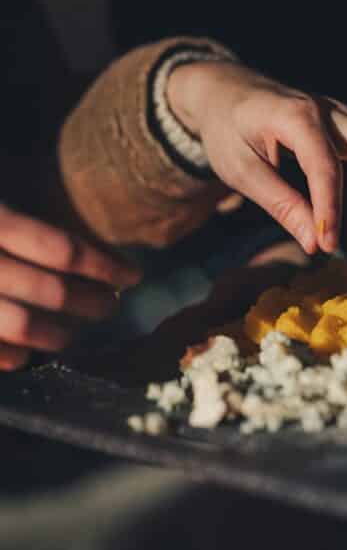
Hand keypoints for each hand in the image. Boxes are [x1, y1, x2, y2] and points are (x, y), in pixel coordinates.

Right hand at [0, 204, 140, 369]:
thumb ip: (30, 193)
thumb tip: (83, 197)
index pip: (64, 251)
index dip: (105, 267)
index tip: (131, 275)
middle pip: (53, 291)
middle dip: (91, 302)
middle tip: (110, 306)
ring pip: (23, 325)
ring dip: (56, 334)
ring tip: (69, 334)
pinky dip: (12, 356)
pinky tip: (26, 355)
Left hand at [166, 63, 346, 255]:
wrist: (226, 91)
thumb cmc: (228, 130)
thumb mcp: (240, 170)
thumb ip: (280, 204)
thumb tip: (315, 244)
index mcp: (295, 117)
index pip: (325, 167)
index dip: (330, 210)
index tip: (326, 245)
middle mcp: (328, 109)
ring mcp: (344, 110)